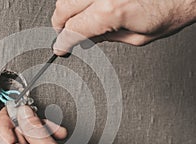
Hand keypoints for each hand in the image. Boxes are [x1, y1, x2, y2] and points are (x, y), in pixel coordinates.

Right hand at [51, 0, 195, 54]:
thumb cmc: (174, 7)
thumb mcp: (139, 37)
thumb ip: (108, 38)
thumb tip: (88, 38)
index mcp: (110, 10)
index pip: (72, 30)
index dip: (63, 42)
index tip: (61, 48)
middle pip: (63, 8)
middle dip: (60, 25)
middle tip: (66, 34)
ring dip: (68, 9)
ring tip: (79, 20)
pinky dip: (80, 0)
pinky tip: (87, 7)